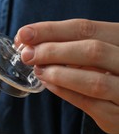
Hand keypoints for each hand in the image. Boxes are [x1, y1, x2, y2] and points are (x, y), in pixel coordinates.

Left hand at [15, 19, 118, 133]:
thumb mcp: (97, 51)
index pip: (86, 29)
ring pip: (95, 81)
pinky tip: (49, 84)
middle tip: (27, 54)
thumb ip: (69, 44)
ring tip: (38, 70)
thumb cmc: (109, 72)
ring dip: (59, 75)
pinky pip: (90, 104)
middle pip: (93, 51)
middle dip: (53, 51)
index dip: (51, 30)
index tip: (24, 34)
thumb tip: (28, 40)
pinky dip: (65, 92)